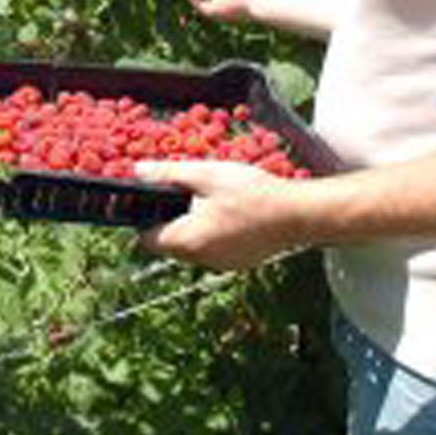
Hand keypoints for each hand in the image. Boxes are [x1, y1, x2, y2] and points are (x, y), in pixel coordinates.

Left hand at [135, 160, 300, 269]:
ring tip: (209, 198)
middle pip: (170, 242)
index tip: (152, 196)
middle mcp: (200, 259)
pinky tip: (228, 211)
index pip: (147, 237)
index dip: (144, 216)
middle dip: (171, 216)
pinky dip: (213, 232)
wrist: (297, 214)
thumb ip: (169, 174)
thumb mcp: (206, 175)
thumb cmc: (252, 193)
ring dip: (193, 224)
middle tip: (185, 190)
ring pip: (193, 245)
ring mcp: (221, 263)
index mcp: (187, 241)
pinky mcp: (238, 261)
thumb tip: (138, 171)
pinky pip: (213, 248)